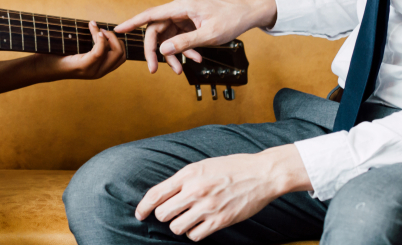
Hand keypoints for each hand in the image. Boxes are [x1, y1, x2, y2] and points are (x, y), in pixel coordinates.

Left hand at [34, 22, 125, 79]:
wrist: (41, 67)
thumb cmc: (57, 56)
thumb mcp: (78, 50)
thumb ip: (90, 44)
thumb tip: (97, 25)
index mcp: (100, 69)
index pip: (121, 56)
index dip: (117, 41)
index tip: (104, 30)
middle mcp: (99, 72)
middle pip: (122, 54)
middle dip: (115, 38)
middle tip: (102, 30)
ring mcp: (92, 71)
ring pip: (114, 52)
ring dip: (108, 36)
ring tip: (97, 30)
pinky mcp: (84, 66)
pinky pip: (100, 51)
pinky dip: (100, 39)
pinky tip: (95, 31)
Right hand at [113, 0, 276, 74]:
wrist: (249, 12)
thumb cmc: (232, 19)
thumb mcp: (208, 35)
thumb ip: (184, 43)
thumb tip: (164, 50)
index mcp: (182, 6)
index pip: (151, 14)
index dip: (132, 22)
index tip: (118, 29)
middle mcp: (180, 8)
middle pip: (158, 30)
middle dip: (156, 51)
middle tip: (154, 69)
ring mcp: (186, 15)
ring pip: (169, 36)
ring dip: (173, 54)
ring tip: (181, 69)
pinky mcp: (191, 21)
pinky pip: (180, 37)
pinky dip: (184, 49)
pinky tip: (195, 58)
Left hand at [135, 145, 311, 241]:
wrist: (261, 174)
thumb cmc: (232, 167)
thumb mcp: (203, 165)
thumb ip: (184, 178)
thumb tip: (164, 194)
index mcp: (189, 173)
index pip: (156, 194)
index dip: (143, 207)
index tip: (139, 215)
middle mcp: (195, 190)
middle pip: (163, 214)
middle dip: (164, 216)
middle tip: (173, 214)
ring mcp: (207, 206)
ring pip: (177, 228)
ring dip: (180, 226)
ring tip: (188, 219)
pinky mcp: (220, 221)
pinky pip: (195, 236)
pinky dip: (194, 233)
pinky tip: (201, 225)